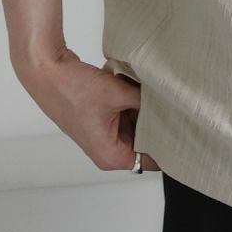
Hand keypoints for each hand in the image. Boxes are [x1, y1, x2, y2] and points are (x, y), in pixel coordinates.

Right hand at [15, 47, 161, 171]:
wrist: (48, 72)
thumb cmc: (73, 89)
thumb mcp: (118, 93)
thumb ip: (145, 100)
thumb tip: (168, 100)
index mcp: (111, 155)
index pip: (151, 159)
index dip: (168, 145)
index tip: (184, 129)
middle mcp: (107, 150)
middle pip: (145, 141)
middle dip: (157, 122)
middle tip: (174, 104)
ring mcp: (103, 134)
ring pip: (136, 125)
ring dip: (143, 109)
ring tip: (152, 92)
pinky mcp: (101, 118)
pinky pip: (126, 113)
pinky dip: (132, 102)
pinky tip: (136, 86)